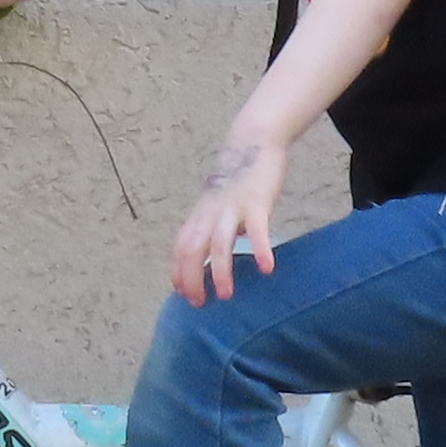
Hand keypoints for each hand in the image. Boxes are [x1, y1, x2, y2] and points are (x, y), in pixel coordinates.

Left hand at [169, 131, 287, 303]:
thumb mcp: (217, 205)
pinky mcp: (257, 203)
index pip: (180, 248)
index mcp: (200, 215)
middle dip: (192, 279)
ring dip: (220, 271)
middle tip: (200, 304)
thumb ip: (211, 228)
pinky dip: (260, 250)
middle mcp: (210, 213)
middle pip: (192, 249)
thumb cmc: (236, 181)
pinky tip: (267, 269)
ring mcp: (232, 208)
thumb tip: (210, 258)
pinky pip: (257, 230)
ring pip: (219, 243)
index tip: (182, 294)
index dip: (178, 272)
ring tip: (227, 295)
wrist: (254, 142)